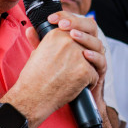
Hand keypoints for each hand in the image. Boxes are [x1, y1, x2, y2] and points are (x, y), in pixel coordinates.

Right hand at [7, 12, 106, 127]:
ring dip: (86, 69)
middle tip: (69, 70)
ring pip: (92, 60)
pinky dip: (88, 83)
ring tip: (72, 77)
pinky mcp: (85, 69)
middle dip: (82, 58)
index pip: (75, 34)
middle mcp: (68, 41)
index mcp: (57, 34)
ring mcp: (78, 55)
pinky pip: (94, 75)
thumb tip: (33, 30)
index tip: (68, 57)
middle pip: (85, 47)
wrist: (32, 97)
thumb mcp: (35, 53)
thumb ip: (38, 39)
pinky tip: (78, 86)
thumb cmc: (33, 78)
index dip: (74, 47)